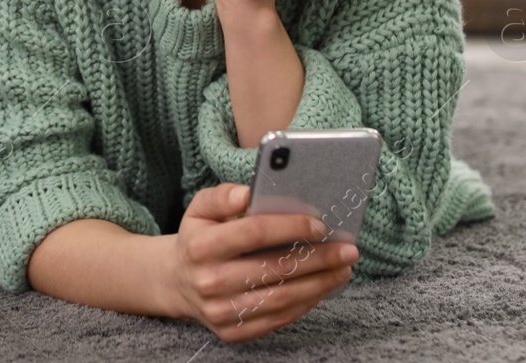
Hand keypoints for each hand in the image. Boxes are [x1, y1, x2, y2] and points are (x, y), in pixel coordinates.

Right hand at [165, 182, 356, 342]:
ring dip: (320, 283)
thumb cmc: (198, 238)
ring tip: (343, 269)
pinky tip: (322, 287)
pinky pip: (278, 319)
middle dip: (318, 258)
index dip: (290, 227)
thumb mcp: (200, 209)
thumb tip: (248, 194)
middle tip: (348, 249)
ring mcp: (221, 311)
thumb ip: (222, 196)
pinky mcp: (233, 332)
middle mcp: (209, 281)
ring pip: (282, 298)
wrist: (177, 281)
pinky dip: (305, 303)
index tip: (321, 224)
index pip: (252, 232)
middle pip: (275, 268)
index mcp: (200, 246)